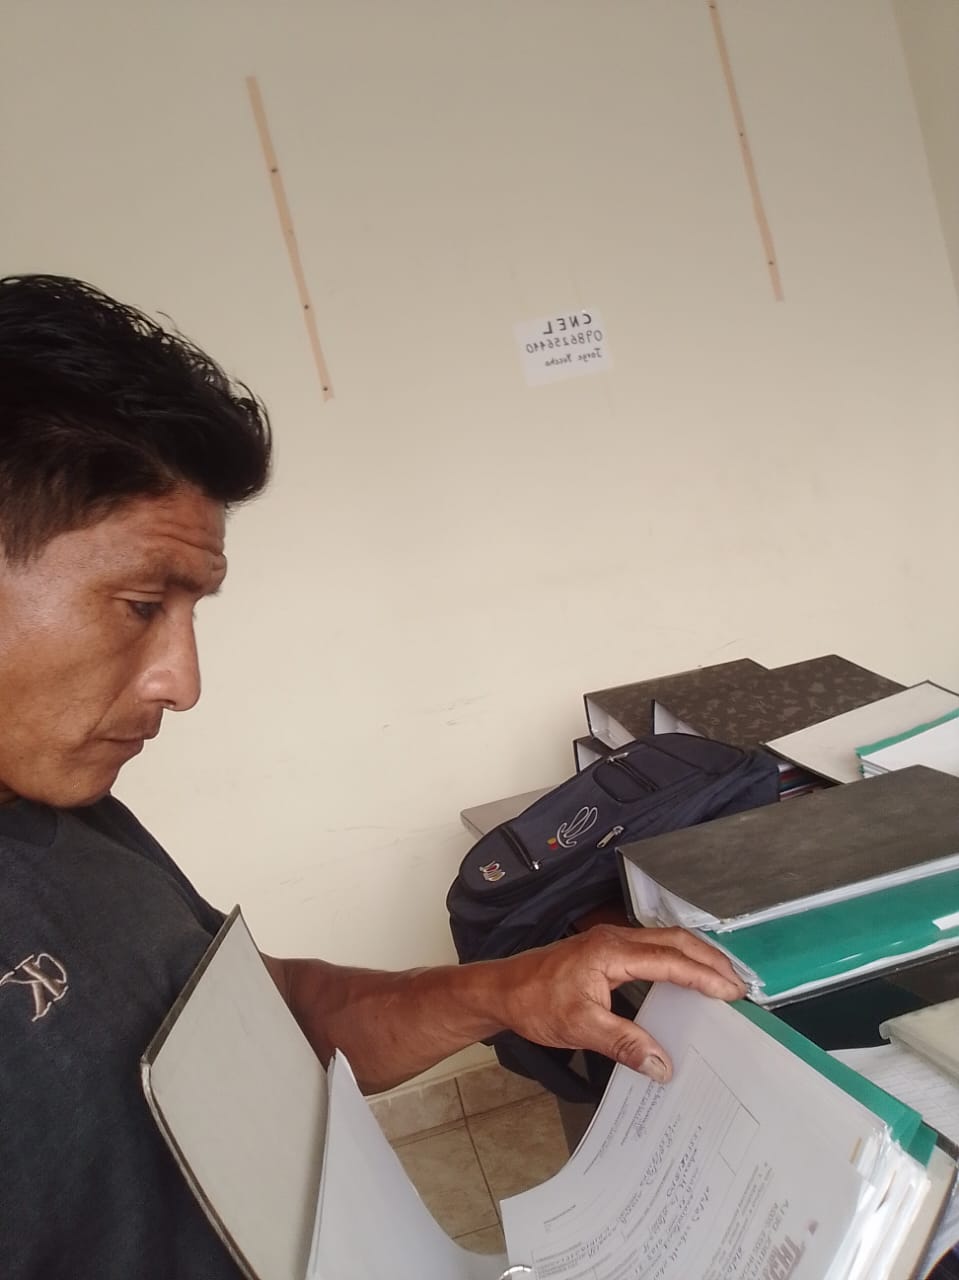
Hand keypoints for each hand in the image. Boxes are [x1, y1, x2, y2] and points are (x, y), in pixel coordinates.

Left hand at [493, 925, 744, 1083]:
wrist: (500, 989)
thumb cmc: (534, 1002)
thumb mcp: (580, 1027)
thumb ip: (624, 1044)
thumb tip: (663, 1065)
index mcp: (612, 950)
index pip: (670, 959)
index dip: (704, 975)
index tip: (732, 992)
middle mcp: (615, 939)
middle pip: (675, 940)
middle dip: (710, 958)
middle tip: (739, 984)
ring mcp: (610, 942)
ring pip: (664, 941)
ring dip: (695, 956)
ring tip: (722, 979)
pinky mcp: (605, 951)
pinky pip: (651, 949)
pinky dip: (676, 960)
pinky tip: (684, 979)